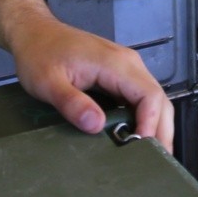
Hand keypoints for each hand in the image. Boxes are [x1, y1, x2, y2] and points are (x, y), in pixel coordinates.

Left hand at [8, 12, 175, 152]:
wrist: (35, 33)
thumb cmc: (40, 53)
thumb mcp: (48, 82)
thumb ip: (72, 103)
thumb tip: (96, 125)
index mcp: (116, 64)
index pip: (150, 96)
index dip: (151, 124)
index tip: (141, 148)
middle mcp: (128, 64)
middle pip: (159, 100)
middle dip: (162, 131)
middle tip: (156, 162)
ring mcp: (126, 68)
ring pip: (153, 100)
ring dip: (156, 126)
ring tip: (149, 155)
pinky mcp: (120, 75)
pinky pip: (141, 98)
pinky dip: (144, 118)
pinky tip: (137, 136)